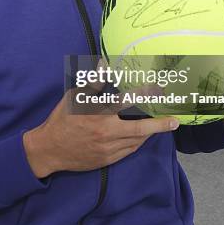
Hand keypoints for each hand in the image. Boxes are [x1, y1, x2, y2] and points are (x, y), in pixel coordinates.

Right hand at [23, 61, 178, 176]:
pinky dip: (137, 143)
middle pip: (140, 129)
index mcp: (98, 114)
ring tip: (160, 126)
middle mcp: (106, 133)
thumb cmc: (62, 119)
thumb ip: (92, 83)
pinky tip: (142, 137)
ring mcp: (107, 149)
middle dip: (159, 125)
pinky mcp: (107, 160)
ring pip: (136, 142)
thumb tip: (104, 64)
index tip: (157, 89)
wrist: (49, 150)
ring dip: (149, 134)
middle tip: (174, 121)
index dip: (143, 94)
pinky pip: (128, 151)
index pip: (126, 102)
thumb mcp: (74, 97)